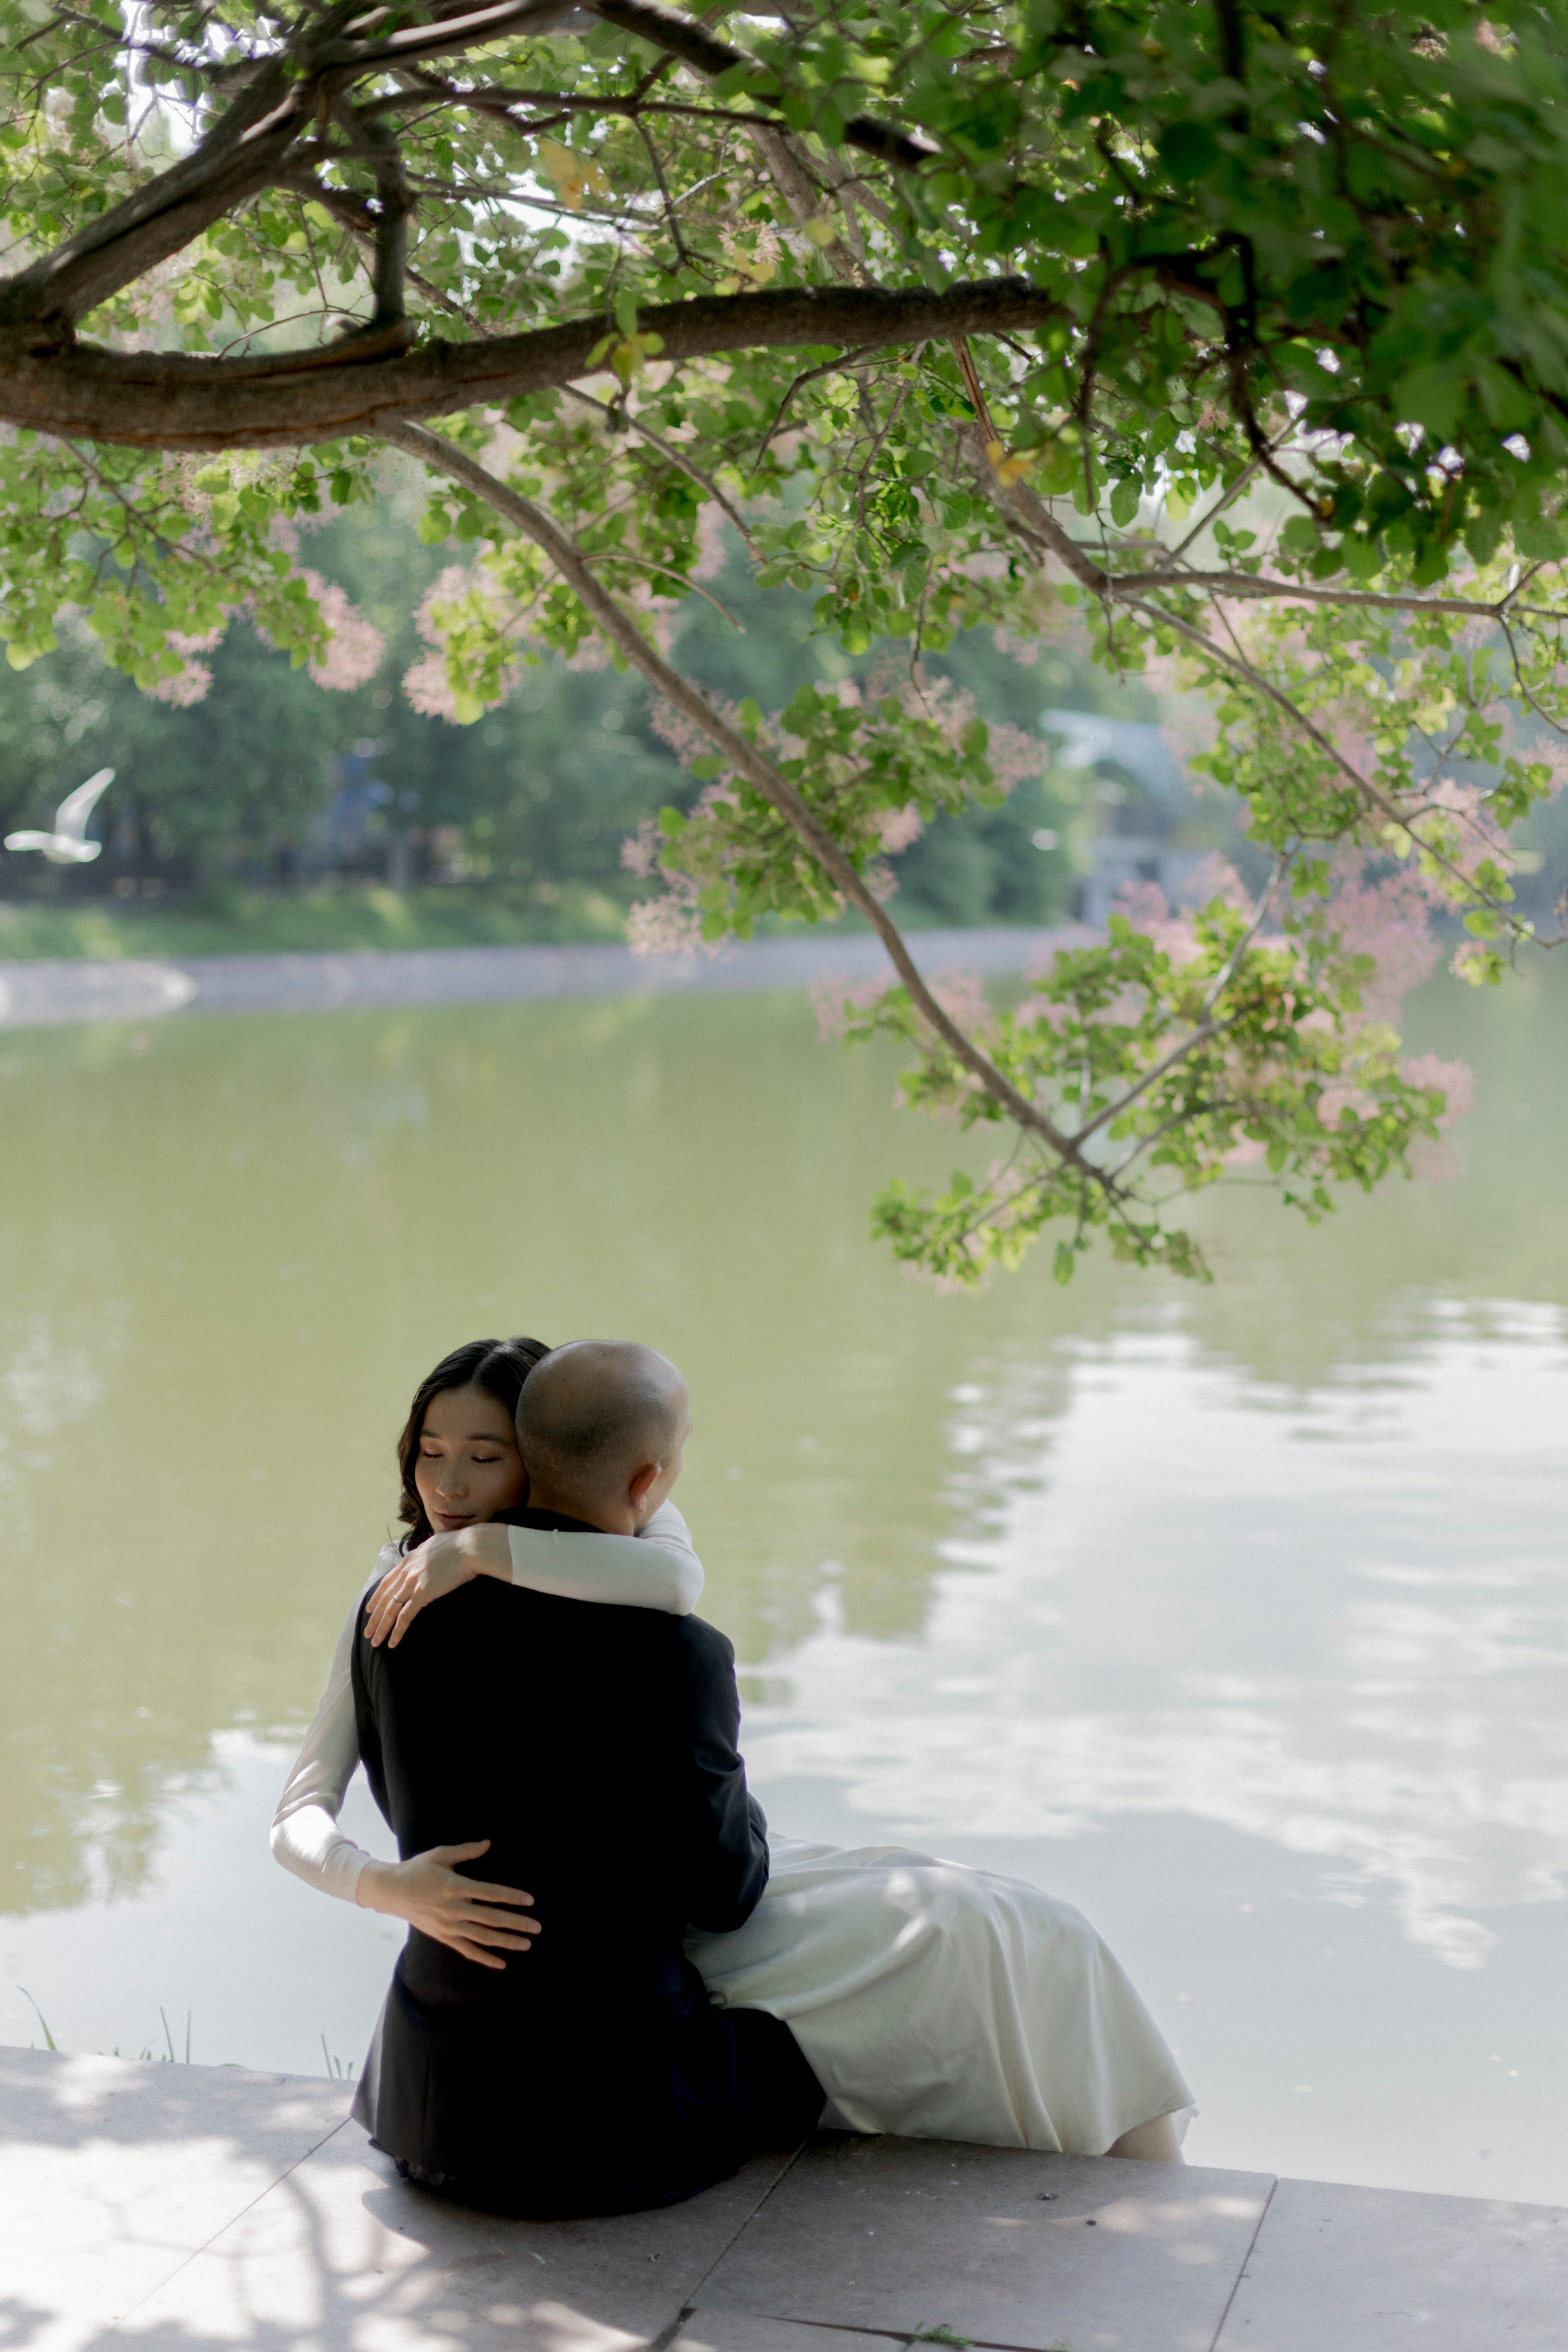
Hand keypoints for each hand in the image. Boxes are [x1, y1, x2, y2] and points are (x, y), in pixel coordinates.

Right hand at [356, 1840, 539, 1968]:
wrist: (391, 1892)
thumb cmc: (417, 1869)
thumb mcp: (440, 1855)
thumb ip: (465, 1851)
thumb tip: (488, 1843)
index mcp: (454, 1886)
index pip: (489, 1893)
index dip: (510, 1896)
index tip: (529, 1900)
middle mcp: (453, 1909)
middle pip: (490, 1918)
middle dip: (516, 1923)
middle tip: (537, 1927)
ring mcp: (448, 1926)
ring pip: (482, 1937)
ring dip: (506, 1942)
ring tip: (526, 1944)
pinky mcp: (444, 1936)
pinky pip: (467, 1950)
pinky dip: (485, 1958)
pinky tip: (501, 1963)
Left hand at [366, 1527, 503, 1647]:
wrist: (469, 1547)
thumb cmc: (459, 1546)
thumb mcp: (434, 1546)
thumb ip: (424, 1555)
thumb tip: (425, 1558)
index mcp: (408, 1559)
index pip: (386, 1582)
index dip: (376, 1597)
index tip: (369, 1609)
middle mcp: (406, 1571)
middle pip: (384, 1599)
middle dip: (374, 1618)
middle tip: (367, 1633)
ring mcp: (412, 1582)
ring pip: (390, 1610)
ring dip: (381, 1628)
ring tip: (374, 1642)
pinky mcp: (422, 1593)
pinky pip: (405, 1616)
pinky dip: (397, 1631)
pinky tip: (392, 1642)